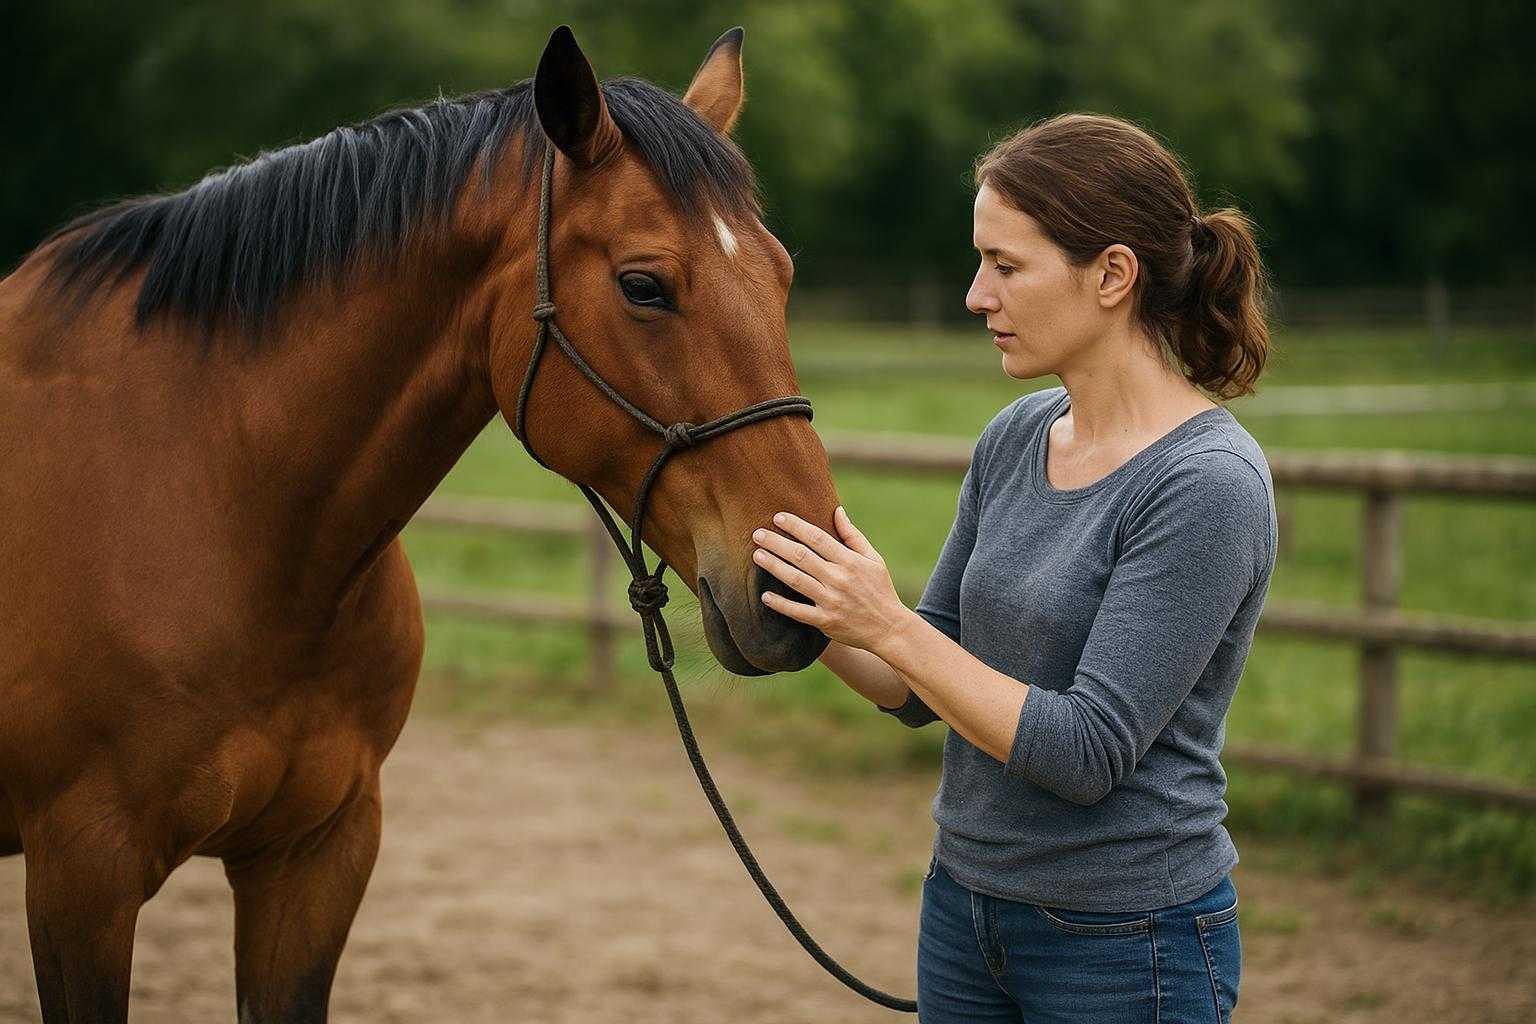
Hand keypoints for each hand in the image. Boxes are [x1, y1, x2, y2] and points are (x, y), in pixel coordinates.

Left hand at [751, 506, 913, 655]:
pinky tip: (765, 596)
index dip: (796, 526)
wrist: (890, 628)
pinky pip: (798, 611)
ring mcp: (831, 601)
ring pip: (796, 580)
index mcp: (850, 562)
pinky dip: (781, 604)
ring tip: (757, 556)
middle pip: (802, 556)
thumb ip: (853, 536)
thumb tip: (837, 510)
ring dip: (774, 567)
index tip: (778, 517)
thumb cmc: (880, 589)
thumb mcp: (874, 559)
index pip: (818, 538)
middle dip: (777, 543)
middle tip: (757, 534)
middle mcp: (839, 579)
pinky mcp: (826, 621)